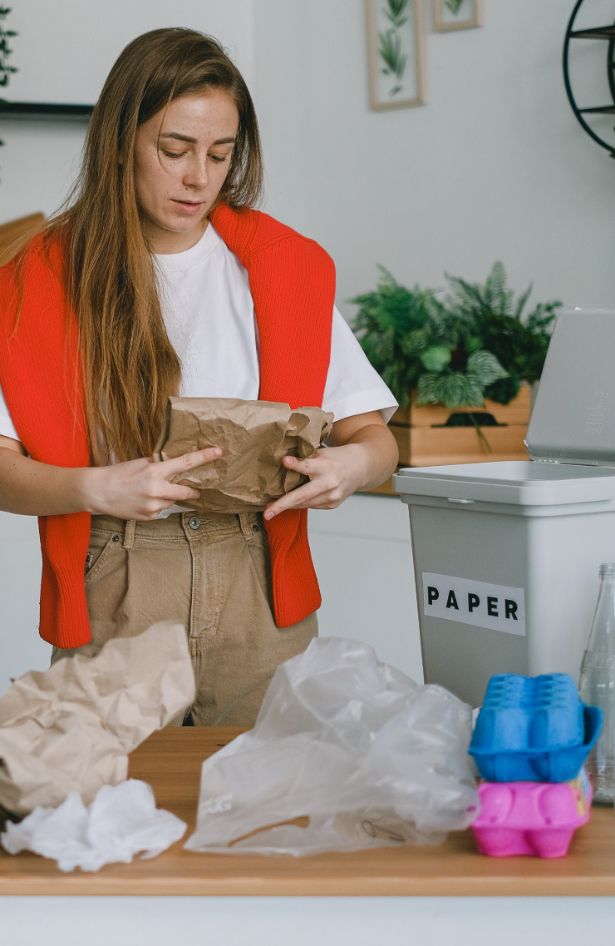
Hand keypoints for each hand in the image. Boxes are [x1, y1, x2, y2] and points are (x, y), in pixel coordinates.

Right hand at [85, 447, 220, 519]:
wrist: (98, 492)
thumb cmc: (118, 474)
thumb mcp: (140, 463)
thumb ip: (159, 466)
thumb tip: (177, 465)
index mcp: (155, 472)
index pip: (185, 463)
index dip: (204, 457)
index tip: (218, 452)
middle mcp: (157, 490)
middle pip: (187, 491)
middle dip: (192, 490)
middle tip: (193, 487)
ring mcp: (154, 506)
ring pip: (173, 501)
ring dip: (168, 496)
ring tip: (149, 492)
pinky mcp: (150, 517)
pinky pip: (162, 510)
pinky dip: (158, 505)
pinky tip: (143, 500)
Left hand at [263, 444, 368, 519]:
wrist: (361, 467)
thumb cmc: (336, 457)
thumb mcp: (322, 452)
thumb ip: (306, 459)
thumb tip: (281, 463)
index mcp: (327, 466)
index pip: (309, 466)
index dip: (296, 464)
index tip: (284, 461)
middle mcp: (330, 483)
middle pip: (302, 495)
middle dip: (282, 505)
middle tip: (267, 513)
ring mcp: (332, 496)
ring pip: (304, 504)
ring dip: (287, 506)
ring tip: (271, 509)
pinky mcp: (332, 504)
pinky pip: (311, 505)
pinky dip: (299, 504)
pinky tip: (289, 503)